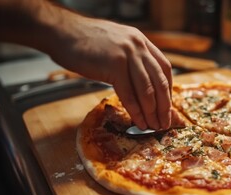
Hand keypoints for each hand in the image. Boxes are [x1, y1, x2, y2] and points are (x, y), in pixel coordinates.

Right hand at [49, 17, 172, 129]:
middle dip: (164, 106)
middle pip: (160, 81)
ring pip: (147, 90)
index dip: (169, 90)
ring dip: (152, 112)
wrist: (62, 32)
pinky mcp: (114, 65)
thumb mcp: (117, 44)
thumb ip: (132, 59)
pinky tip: (139, 122)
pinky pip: (129, 94)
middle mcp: (138, 46)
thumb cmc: (86, 42)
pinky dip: (136, 111)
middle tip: (165, 123)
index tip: (168, 107)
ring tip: (154, 126)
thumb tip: (142, 86)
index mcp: (141, 41)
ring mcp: (127, 55)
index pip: (164, 68)